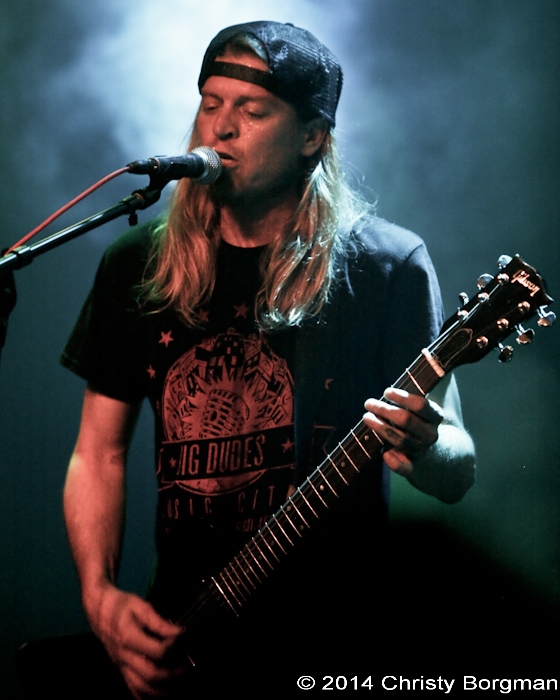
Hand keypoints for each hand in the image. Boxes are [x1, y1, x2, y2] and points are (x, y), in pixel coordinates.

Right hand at [87, 583, 185, 697]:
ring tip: (178, 683)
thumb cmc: (121, 605)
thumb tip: (179, 632)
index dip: (174, 648)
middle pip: (150, 674)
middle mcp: (124, 657)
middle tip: (187, 667)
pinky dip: (146, 695)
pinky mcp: (120, 669)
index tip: (184, 638)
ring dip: (161, 690)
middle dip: (172, 674)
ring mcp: (121, 666)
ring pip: (141, 688)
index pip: (157, 652)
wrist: (99, 611)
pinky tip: (160, 691)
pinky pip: (132, 689)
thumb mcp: (140, 606)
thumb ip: (159, 622)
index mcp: (129, 638)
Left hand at [363, 387, 443, 475]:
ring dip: (381, 428)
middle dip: (384, 409)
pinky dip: (394, 461)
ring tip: (366, 417)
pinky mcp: (416, 470)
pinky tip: (384, 453)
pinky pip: (404, 467)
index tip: (386, 390)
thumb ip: (435, 379)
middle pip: (406, 421)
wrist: (450, 464)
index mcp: (436, 417)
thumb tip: (429, 351)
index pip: (421, 405)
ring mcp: (423, 454)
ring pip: (401, 441)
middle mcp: (431, 435)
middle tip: (368, 403)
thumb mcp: (439, 403)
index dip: (402, 397)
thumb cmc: (433, 426)